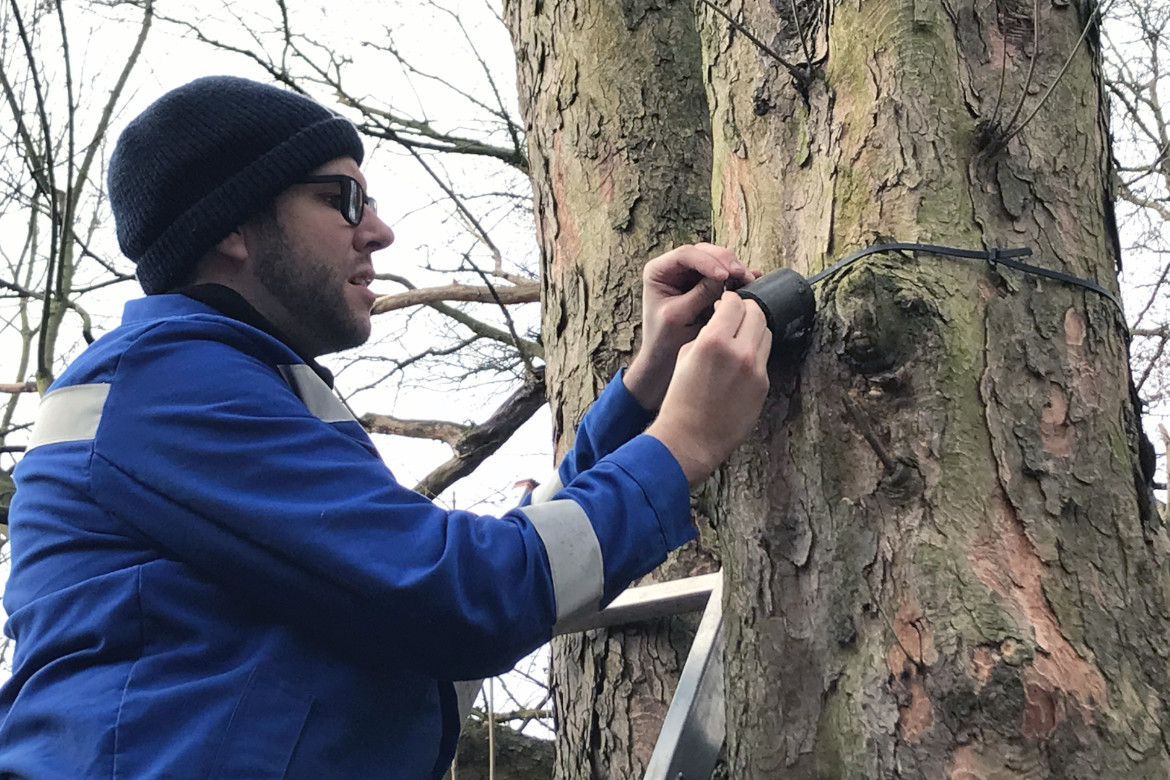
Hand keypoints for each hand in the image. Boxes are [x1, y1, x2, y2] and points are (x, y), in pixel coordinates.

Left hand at [624, 244, 759, 409]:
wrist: (665, 359)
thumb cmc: (664, 340)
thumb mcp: (679, 316)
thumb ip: (699, 295)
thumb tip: (724, 276)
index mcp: (658, 270)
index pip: (685, 255)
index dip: (707, 262)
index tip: (723, 276)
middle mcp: (675, 268)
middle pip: (705, 252)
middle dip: (726, 262)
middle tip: (742, 275)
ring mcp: (692, 275)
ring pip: (718, 261)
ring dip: (735, 269)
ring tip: (750, 280)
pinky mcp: (707, 285)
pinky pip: (726, 275)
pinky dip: (739, 277)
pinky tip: (753, 280)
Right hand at [645, 292, 770, 484]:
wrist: (690, 437)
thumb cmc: (681, 399)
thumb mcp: (685, 356)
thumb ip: (707, 334)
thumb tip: (721, 322)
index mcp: (714, 341)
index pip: (735, 304)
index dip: (730, 299)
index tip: (726, 302)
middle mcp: (739, 352)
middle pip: (757, 313)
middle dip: (746, 309)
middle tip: (736, 313)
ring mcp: (755, 369)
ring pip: (765, 334)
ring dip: (754, 329)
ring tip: (740, 336)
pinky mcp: (763, 385)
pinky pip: (763, 358)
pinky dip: (754, 353)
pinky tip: (740, 361)